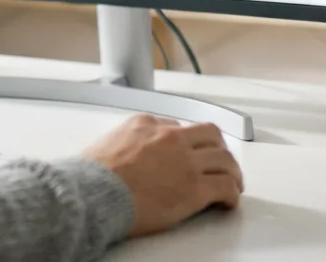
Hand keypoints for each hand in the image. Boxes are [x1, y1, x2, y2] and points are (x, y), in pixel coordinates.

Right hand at [82, 114, 243, 237]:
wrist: (93, 193)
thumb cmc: (92, 176)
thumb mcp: (105, 143)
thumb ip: (125, 143)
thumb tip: (127, 155)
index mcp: (146, 124)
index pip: (177, 126)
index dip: (187, 142)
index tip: (189, 152)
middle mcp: (170, 137)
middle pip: (209, 134)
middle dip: (218, 148)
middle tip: (220, 161)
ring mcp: (185, 162)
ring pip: (224, 159)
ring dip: (232, 171)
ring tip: (232, 182)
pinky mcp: (194, 188)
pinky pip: (225, 186)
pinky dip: (231, 194)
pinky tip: (228, 201)